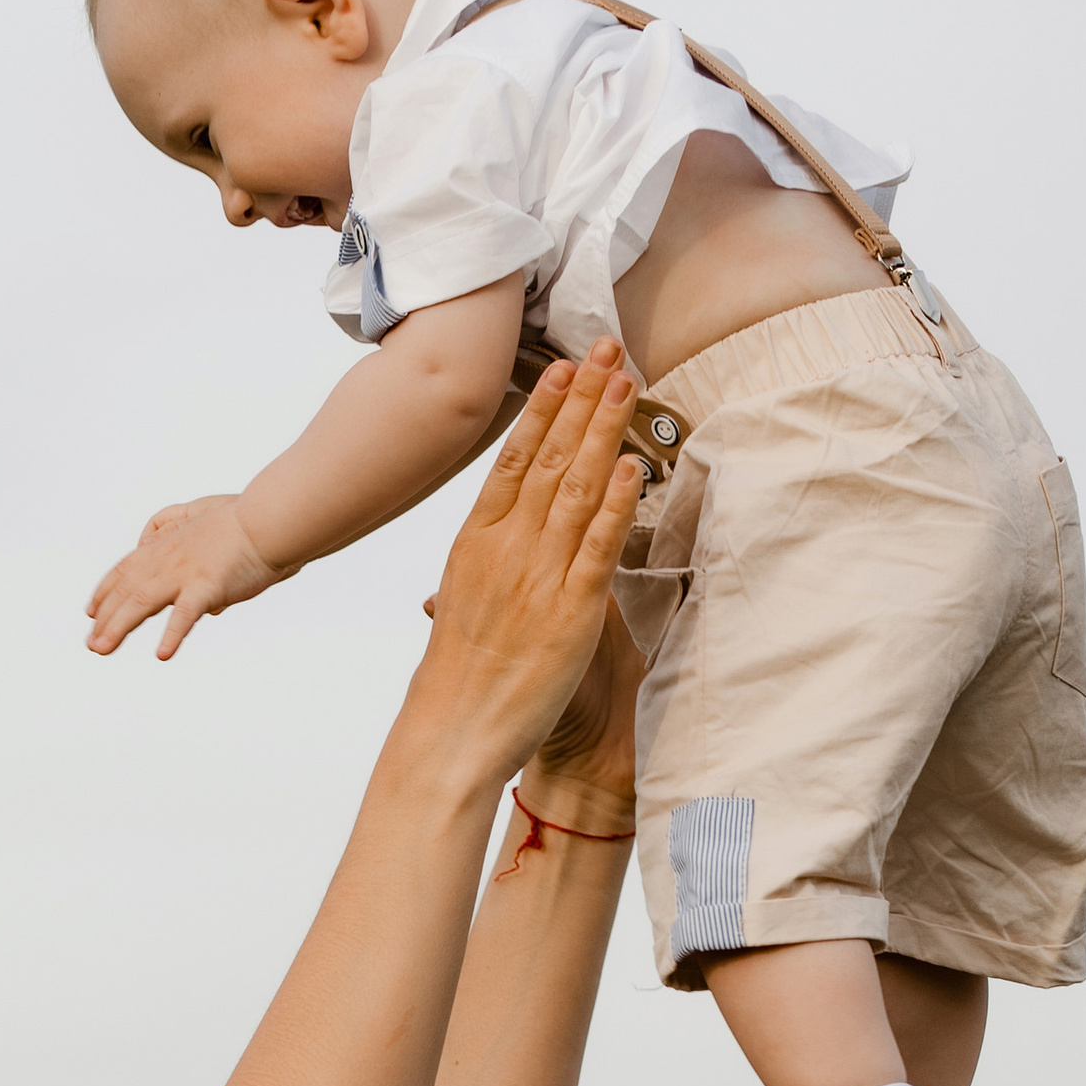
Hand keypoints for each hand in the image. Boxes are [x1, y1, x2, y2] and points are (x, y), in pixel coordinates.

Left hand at [86, 494, 286, 660]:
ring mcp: (185, 572)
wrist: (269, 518)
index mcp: (168, 544)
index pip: (127, 568)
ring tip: (102, 648)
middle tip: (91, 644)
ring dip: (118, 627)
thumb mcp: (213, 536)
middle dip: (105, 618)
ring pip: (141, 601)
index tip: (91, 611)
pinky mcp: (207, 585)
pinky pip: (185, 614)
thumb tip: (211, 608)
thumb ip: (204, 570)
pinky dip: (172, 635)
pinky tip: (162, 654)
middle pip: (127, 590)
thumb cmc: (248, 522)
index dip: (107, 590)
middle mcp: (169, 558)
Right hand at [401, 344, 644, 791]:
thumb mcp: (456, 611)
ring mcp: (538, 578)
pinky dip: (618, 504)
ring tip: (627, 382)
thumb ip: (481, 570)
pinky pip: (599, 547)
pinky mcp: (571, 613)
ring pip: (578, 489)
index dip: (543, 408)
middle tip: (608, 349)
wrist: (451, 735)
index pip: (514, 459)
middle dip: (583, 399)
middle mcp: (506, 550)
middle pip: (551, 458)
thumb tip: (480, 549)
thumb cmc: (455, 681)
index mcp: (475, 543)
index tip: (565, 367)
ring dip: (606, 431)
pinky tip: (635, 464)